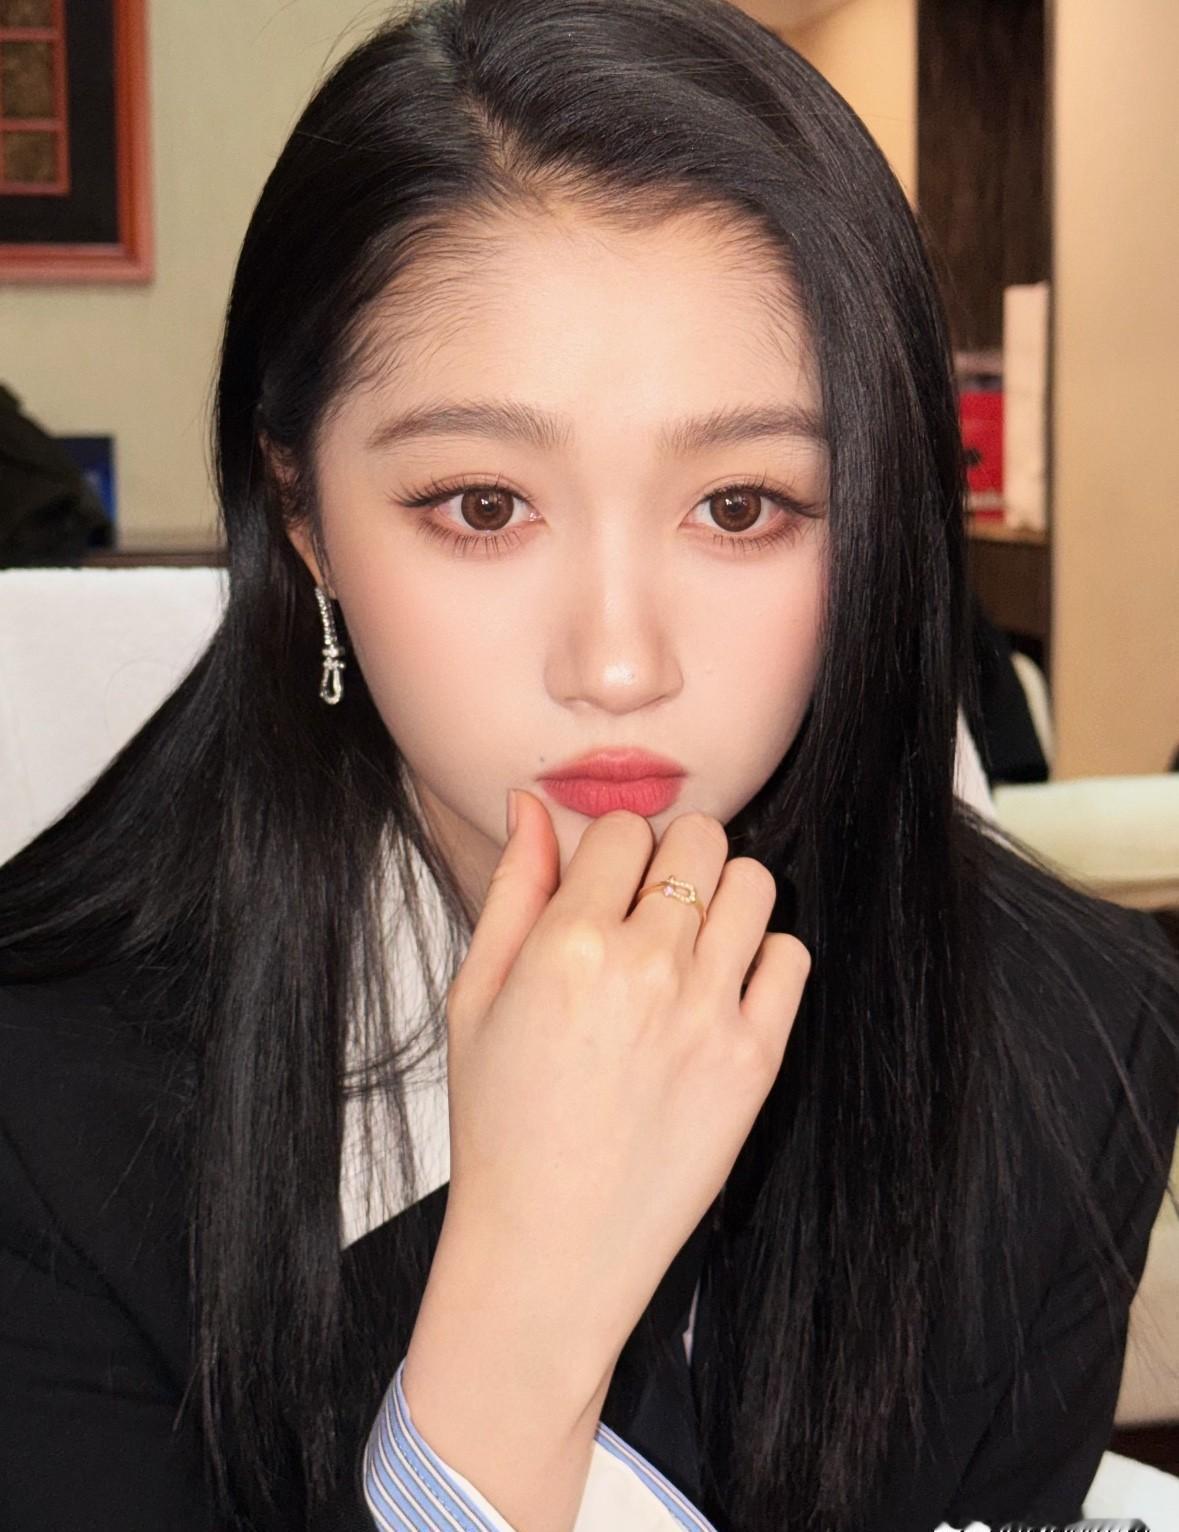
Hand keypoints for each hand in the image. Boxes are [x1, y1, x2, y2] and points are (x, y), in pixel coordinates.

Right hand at [433, 790, 809, 1380]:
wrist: (550, 1248)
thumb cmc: (501, 1127)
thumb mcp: (475, 999)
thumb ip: (512, 891)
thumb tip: (529, 804)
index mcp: (568, 945)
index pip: (625, 829)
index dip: (614, 848)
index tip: (607, 884)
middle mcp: (647, 968)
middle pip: (700, 838)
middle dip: (675, 854)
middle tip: (651, 904)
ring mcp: (709, 1014)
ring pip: (755, 883)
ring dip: (724, 895)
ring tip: (690, 940)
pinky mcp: (755, 1061)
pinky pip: (791, 957)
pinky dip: (764, 957)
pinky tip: (721, 988)